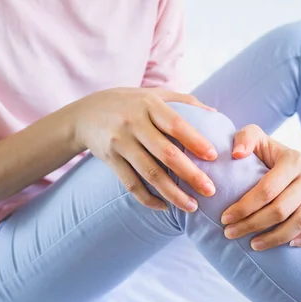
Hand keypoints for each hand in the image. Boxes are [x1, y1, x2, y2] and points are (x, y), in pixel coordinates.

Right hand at [72, 88, 217, 211]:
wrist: (84, 115)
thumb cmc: (129, 104)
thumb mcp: (153, 94)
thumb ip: (184, 101)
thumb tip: (216, 115)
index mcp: (148, 105)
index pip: (175, 124)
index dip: (195, 141)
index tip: (214, 157)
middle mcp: (133, 123)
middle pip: (165, 153)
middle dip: (190, 174)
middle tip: (211, 191)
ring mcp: (120, 143)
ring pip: (149, 173)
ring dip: (172, 193)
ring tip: (192, 207)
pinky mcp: (110, 160)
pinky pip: (131, 184)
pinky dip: (148, 199)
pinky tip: (164, 207)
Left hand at [221, 125, 300, 249]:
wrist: (284, 156)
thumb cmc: (263, 150)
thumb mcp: (253, 135)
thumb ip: (244, 138)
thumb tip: (238, 154)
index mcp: (293, 160)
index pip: (267, 190)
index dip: (244, 207)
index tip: (225, 218)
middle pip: (281, 209)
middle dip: (252, 225)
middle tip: (230, 233)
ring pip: (300, 222)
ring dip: (275, 238)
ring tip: (252, 244)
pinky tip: (289, 245)